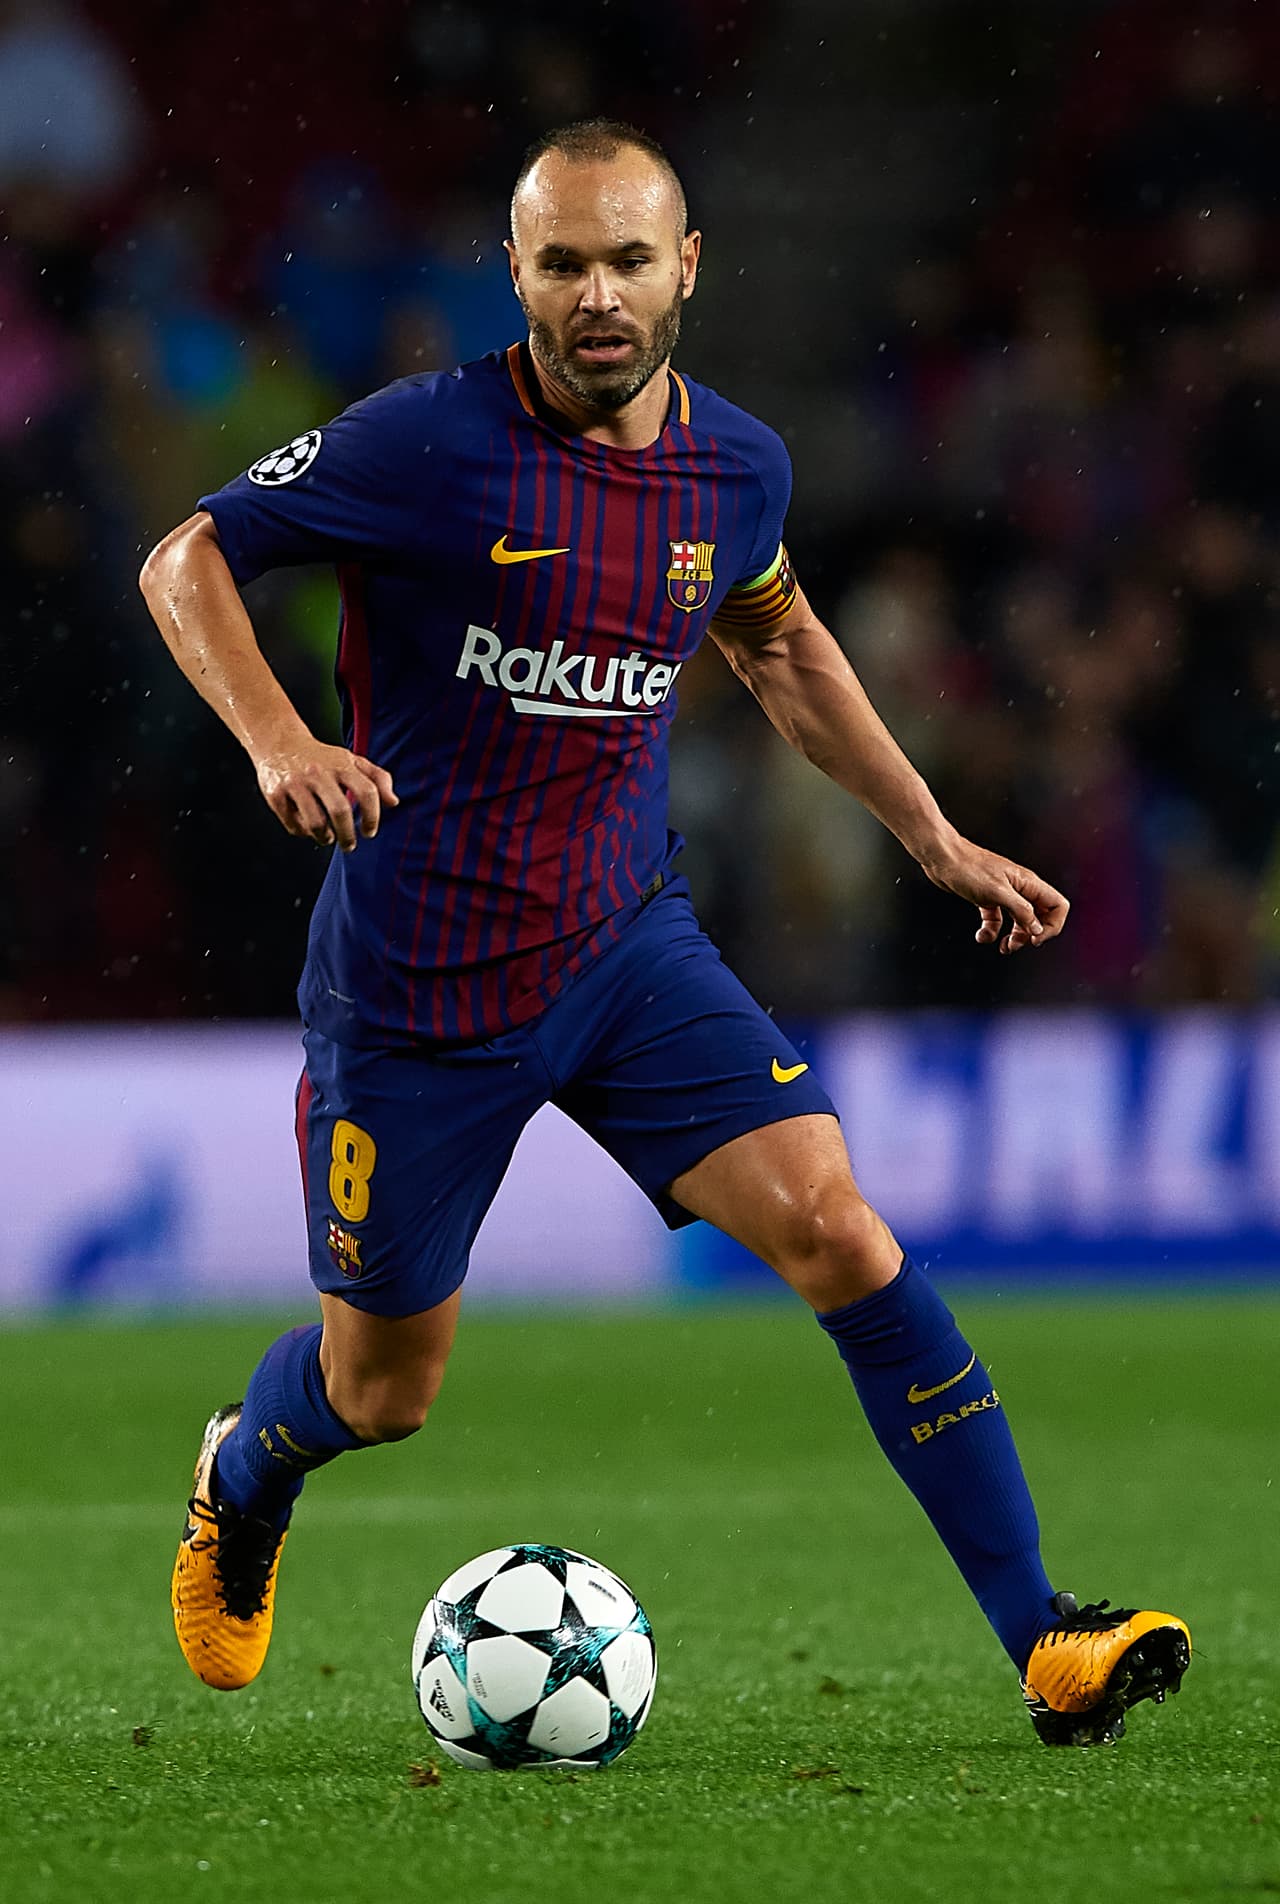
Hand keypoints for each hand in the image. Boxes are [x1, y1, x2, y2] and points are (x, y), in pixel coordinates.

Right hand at [255, 738, 399, 850]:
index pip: (366, 791)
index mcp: (341, 764)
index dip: (372, 816)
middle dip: (348, 835)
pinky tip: (308, 828)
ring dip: (325, 837)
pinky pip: (293, 825)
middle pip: (340, 811)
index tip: (369, 831)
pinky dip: (303, 833)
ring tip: (328, 837)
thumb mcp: (351, 760)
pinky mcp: (276, 794)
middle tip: (349, 844)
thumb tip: (393, 802)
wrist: (279, 742)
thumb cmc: (321, 756)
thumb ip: (377, 778)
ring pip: (315, 823)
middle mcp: (318, 772)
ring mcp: (296, 783)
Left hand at [922, 834, 1068, 954]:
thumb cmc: (969, 868)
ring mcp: (1003, 894)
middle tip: (1017, 944)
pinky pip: (997, 920)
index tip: (1035, 938)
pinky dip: (991, 931)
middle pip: (1040, 916)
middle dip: (1031, 934)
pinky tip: (981, 935)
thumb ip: (1021, 911)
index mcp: (1028, 883)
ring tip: (1004, 947)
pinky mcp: (987, 899)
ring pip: (1019, 921)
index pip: (1057, 905)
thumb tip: (1037, 929)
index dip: (1052, 925)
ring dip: (1014, 937)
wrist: (943, 859)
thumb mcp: (998, 893)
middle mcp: (1019, 889)